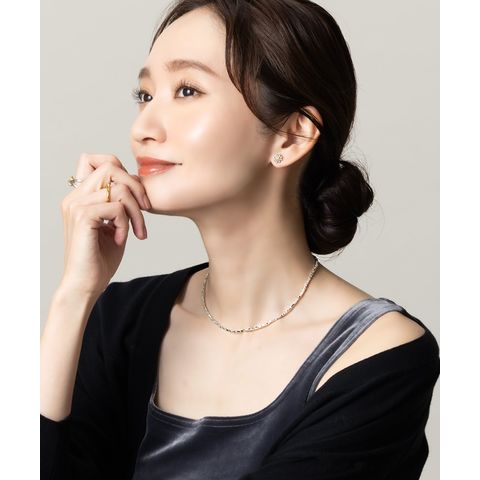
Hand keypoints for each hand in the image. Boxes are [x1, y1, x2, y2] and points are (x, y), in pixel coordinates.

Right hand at [59, 153, 150, 295]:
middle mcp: (75, 197)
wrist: (85, 285)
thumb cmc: (100, 259)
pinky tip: (121, 239)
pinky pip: (116, 207)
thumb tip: (135, 184)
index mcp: (80, 196)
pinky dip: (126, 223)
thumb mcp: (115, 225)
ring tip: (136, 232)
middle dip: (136, 187)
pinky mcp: (82, 218)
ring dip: (135, 211)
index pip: (96, 160)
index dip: (121, 170)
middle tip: (146, 210)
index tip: (136, 197)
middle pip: (111, 167)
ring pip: (118, 188)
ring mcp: (76, 206)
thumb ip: (119, 204)